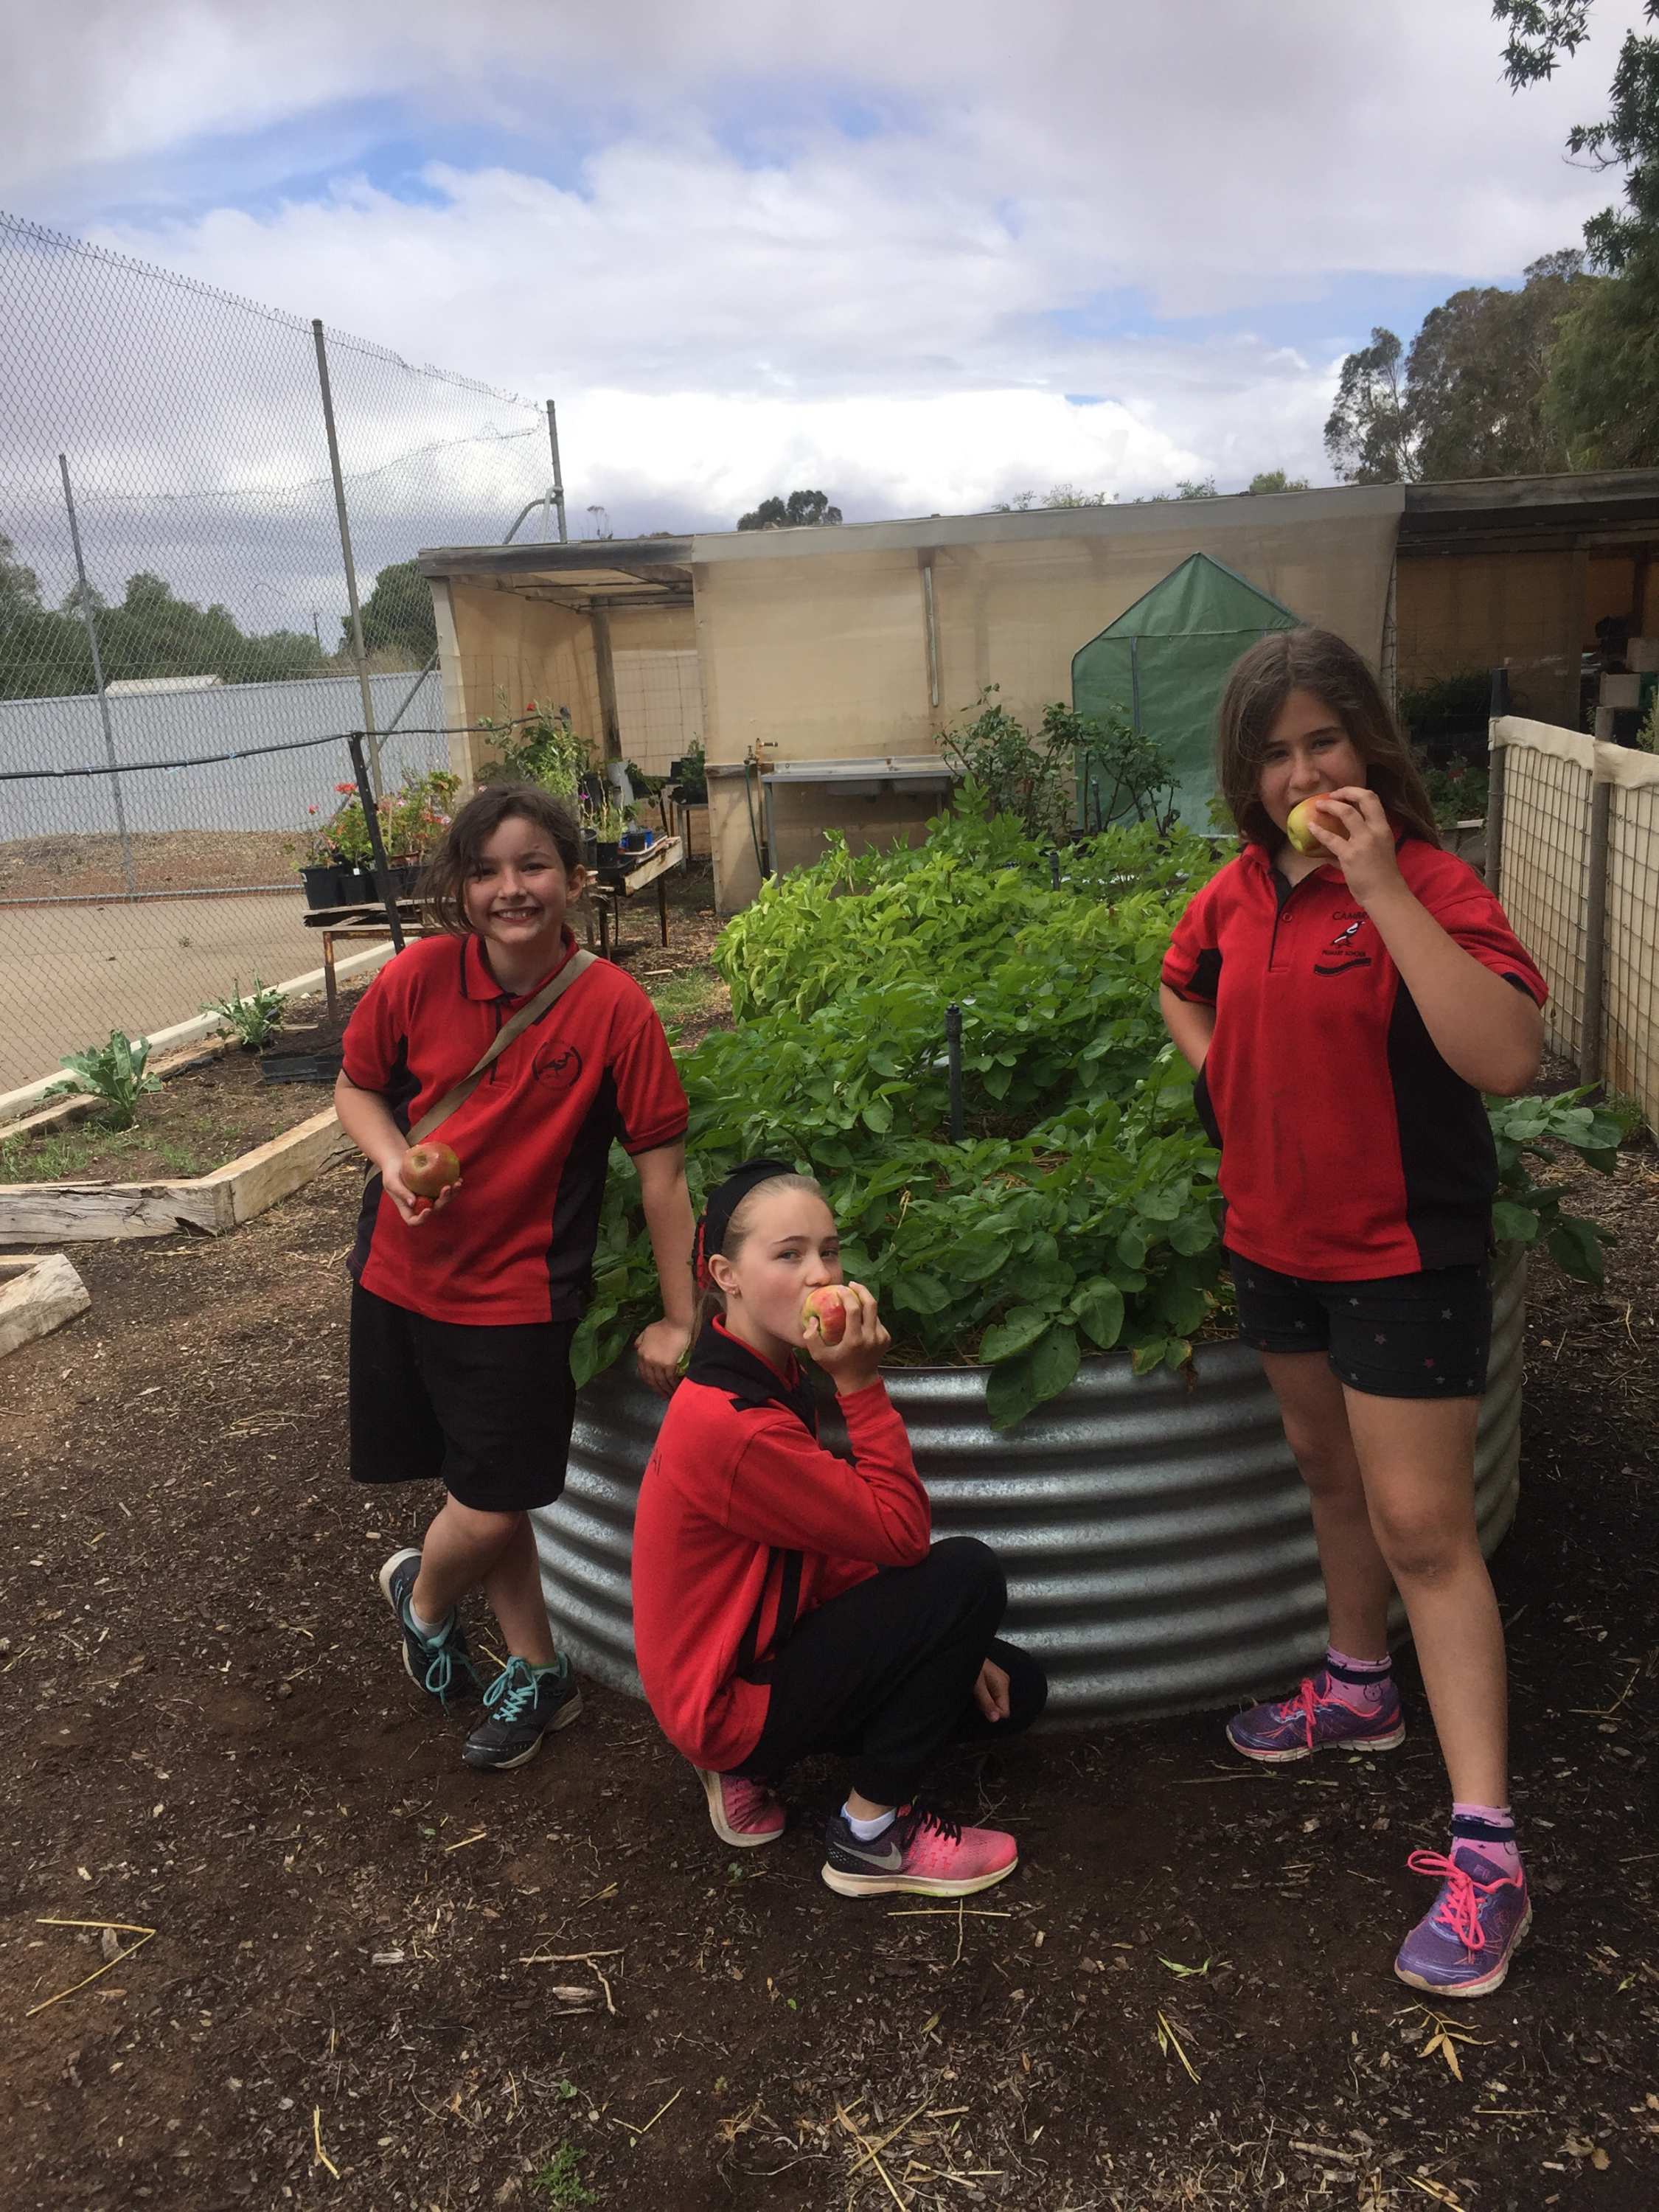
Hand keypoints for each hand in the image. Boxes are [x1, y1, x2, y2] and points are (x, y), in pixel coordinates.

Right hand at [380, 1152, 459, 1228]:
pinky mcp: (434, 1189)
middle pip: (434, 1210)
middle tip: (447, 1187)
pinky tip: (459, 1179)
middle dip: (443, 1201)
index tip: (428, 1209)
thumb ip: (401, 1192)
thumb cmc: (391, 1174)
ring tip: (457, 1183)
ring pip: (443, 1201)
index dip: (422, 1219)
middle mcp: (420, 1206)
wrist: (397, 1162)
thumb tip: (412, 1202)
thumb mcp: (392, 1182)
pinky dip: (453, 1187)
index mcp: (407, 1209)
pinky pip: (446, 1191)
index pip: (414, 1221)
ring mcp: (429, 1198)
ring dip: (452, 1194)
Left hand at [635, 1316, 692, 1398]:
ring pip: (660, 1381)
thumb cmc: (663, 1326)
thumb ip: (640, 1341)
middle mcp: (648, 1360)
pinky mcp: (669, 1364)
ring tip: (669, 1395)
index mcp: (641, 1353)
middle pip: (651, 1379)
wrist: (676, 1323)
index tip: (654, 1386)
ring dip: (665, 1389)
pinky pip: (669, 1378)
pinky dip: (672, 1384)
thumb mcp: (646, 1331)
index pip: (643, 1372)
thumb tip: (636, 1347)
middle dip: (657, 1389)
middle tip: (662, 1395)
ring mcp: (658, 1363)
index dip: (649, 1381)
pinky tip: (675, 1388)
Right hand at [804, 1281, 889, 1394]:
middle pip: (871, 1304)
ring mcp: (881, 1337)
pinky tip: (860, 1314)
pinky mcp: (886, 1338)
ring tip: (854, 1296)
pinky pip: (877, 1320)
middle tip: (851, 1284)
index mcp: (855, 1340)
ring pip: (875, 1311)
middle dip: (861, 1290)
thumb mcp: (818, 1356)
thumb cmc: (836, 1367)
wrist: (859, 1381)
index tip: (840, 1289)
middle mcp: (871, 1337)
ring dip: (865, 1301)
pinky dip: (868, 1314)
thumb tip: (812, 1319)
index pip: (854, 1310)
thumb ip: (811, 1338)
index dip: (847, 1295)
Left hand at [973, 1658, 1011, 1724]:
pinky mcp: (990, 1679)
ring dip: (982, 1701)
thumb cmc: (969, 1664)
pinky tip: (974, 1689)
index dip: (993, 1713)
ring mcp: (997, 1680)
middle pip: (999, 1706)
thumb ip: (987, 1702)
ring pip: (993, 1700)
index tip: (982, 1707)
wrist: (962, 1653)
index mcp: (1003, 1683)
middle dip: (987, 1707)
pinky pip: (988, 1694)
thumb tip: (996, 1718)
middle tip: (976, 1697)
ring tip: (973, 1691)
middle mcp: (1002, 1681)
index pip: (1005, 1711)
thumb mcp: (977, 1685)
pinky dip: (981, 1694)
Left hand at [1302, 785, 1403, 907]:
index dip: (1356, 792)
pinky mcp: (1350, 854)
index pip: (1374, 799)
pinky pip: (1330, 838)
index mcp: (1384, 828)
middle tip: (1331, 795)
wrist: (1385, 894)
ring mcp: (1364, 841)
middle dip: (1345, 791)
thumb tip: (1340, 841)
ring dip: (1330, 806)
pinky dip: (1319, 831)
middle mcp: (1376, 830)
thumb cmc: (1382, 876)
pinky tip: (1311, 827)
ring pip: (1346, 812)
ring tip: (1318, 806)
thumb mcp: (1379, 851)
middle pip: (1363, 798)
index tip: (1344, 794)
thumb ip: (1363, 842)